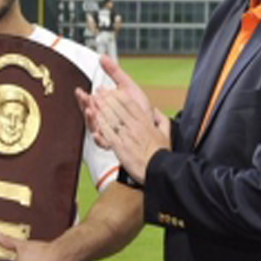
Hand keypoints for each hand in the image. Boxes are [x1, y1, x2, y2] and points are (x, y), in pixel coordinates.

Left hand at [76, 56, 169, 181]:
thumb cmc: (161, 154)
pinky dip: (101, 124)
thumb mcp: (166, 133)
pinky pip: (108, 132)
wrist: (158, 169)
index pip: (130, 104)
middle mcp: (135, 126)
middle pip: (118, 108)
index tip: (112, 90)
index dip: (119, 95)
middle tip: (99, 91)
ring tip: (93, 100)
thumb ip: (161, 119)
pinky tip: (95, 118)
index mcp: (145, 122)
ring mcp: (126, 136)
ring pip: (111, 118)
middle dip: (107, 98)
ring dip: (101, 108)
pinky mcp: (119, 146)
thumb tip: (156, 111)